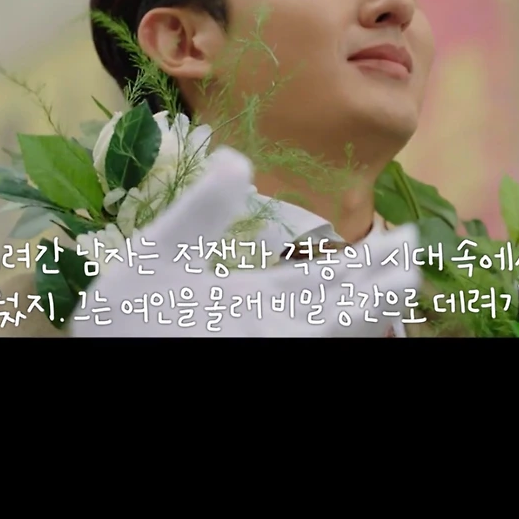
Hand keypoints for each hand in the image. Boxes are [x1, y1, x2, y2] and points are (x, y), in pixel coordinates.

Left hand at [74, 147, 421, 336]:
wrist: (98, 353)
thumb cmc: (119, 320)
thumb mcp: (159, 254)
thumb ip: (200, 213)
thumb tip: (237, 158)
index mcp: (248, 299)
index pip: (318, 278)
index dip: (360, 260)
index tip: (399, 235)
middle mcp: (266, 329)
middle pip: (339, 304)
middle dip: (380, 280)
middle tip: (419, 253)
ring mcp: (264, 347)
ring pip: (332, 329)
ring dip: (369, 308)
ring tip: (407, 282)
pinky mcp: (261, 360)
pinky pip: (311, 349)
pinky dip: (347, 331)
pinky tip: (368, 323)